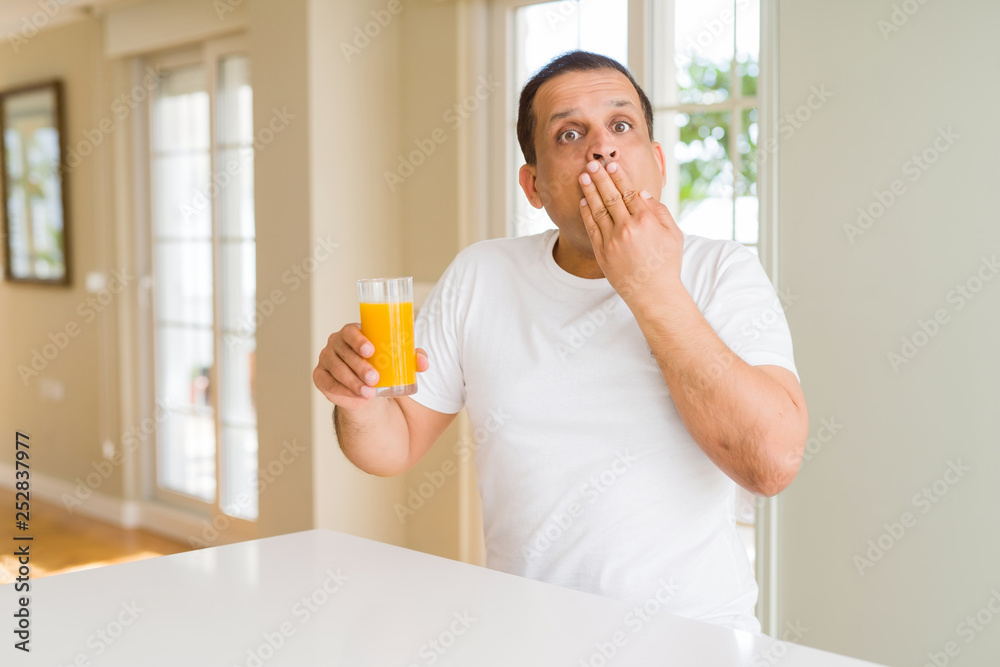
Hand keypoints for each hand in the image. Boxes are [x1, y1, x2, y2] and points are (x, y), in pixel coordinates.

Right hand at [313, 323, 429, 410]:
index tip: (370, 351)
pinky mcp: (321, 377)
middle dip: (359, 366)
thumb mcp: (398, 362)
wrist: (368, 390)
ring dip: (352, 381)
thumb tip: (423, 363)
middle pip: (343, 352)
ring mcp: (326, 360)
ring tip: (369, 392)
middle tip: (375, 378)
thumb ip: (412, 359)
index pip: (351, 331)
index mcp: (353, 334)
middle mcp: (336, 344)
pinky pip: (328, 384)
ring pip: (336, 369)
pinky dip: (342, 391)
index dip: (358, 340)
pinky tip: (355, 397)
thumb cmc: (382, 367)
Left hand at [578, 159, 683, 305]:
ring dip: (590, 191)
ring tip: (583, 176)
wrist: (653, 293)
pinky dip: (587, 212)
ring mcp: (612, 240)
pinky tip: (584, 201)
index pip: (629, 192)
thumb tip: (642, 193)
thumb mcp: (674, 235)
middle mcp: (627, 228)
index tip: (611, 164)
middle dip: (600, 178)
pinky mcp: (602, 252)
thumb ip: (659, 211)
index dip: (618, 177)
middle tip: (592, 163)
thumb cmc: (666, 263)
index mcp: (646, 221)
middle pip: (611, 196)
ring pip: (598, 209)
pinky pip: (592, 227)